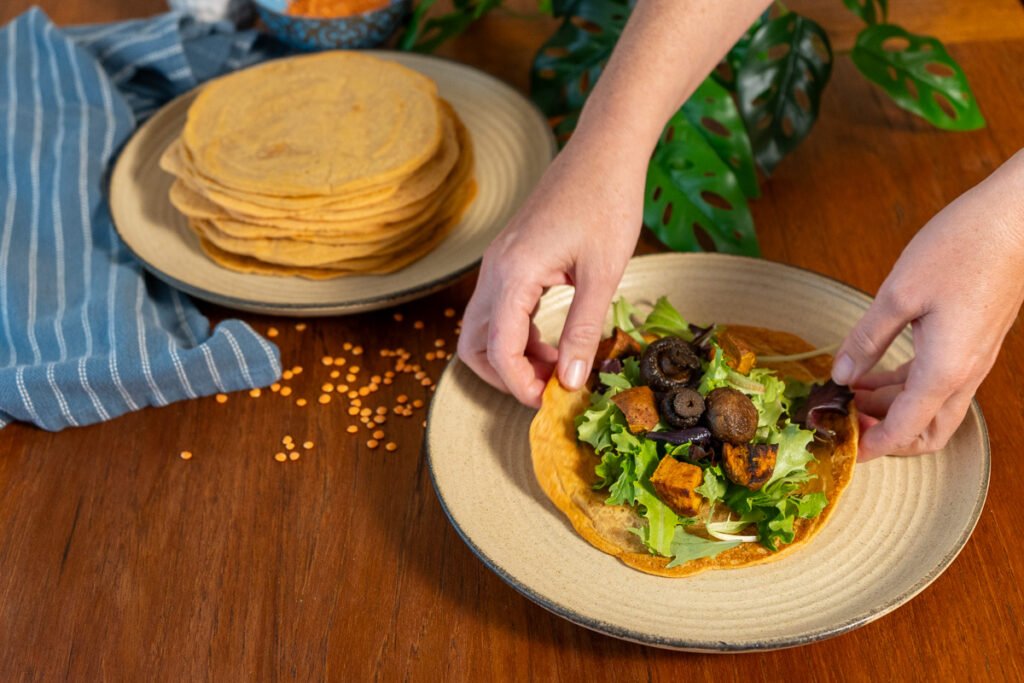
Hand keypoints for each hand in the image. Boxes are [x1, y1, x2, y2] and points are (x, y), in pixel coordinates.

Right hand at [458, 134, 646, 406]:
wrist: (603, 150)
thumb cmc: (607, 201)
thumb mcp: (603, 273)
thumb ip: (584, 330)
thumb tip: (572, 381)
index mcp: (514, 273)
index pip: (498, 349)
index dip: (520, 384)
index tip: (549, 401)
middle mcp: (495, 269)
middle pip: (473, 344)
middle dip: (504, 375)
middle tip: (546, 388)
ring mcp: (499, 262)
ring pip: (483, 328)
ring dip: (512, 355)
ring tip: (558, 366)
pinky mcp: (511, 258)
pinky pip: (500, 309)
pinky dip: (519, 334)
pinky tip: (555, 340)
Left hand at [832, 153, 1023, 460]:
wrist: (1016, 219)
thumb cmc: (961, 248)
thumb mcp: (899, 293)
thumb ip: (866, 339)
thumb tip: (840, 376)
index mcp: (944, 370)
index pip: (904, 431)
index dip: (871, 447)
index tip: (841, 450)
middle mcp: (963, 374)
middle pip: (926, 433)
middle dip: (886, 437)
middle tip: (845, 422)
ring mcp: (972, 360)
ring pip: (932, 408)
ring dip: (891, 409)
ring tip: (847, 395)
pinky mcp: (973, 343)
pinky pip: (938, 382)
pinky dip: (904, 386)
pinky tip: (871, 373)